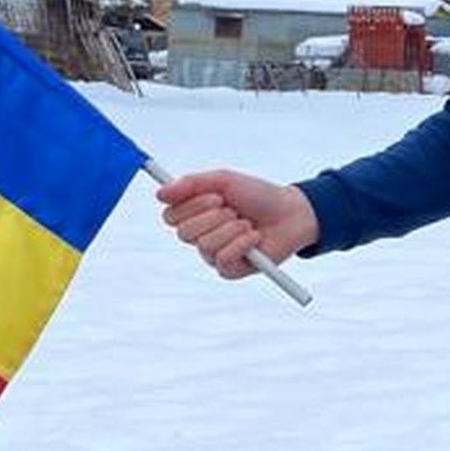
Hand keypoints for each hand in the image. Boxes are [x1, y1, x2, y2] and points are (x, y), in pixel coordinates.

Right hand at [157, 170, 319, 280]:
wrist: (290, 212)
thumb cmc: (257, 195)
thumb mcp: (224, 180)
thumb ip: (191, 184)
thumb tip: (159, 193)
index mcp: (194, 214)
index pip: (170, 215)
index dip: (192, 204)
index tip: (217, 195)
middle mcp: (200, 235)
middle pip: (184, 232)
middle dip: (213, 215)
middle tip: (234, 209)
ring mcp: (213, 254)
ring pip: (204, 245)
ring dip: (231, 228)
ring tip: (247, 223)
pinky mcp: (229, 270)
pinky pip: (223, 259)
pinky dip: (242, 243)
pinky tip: (254, 237)